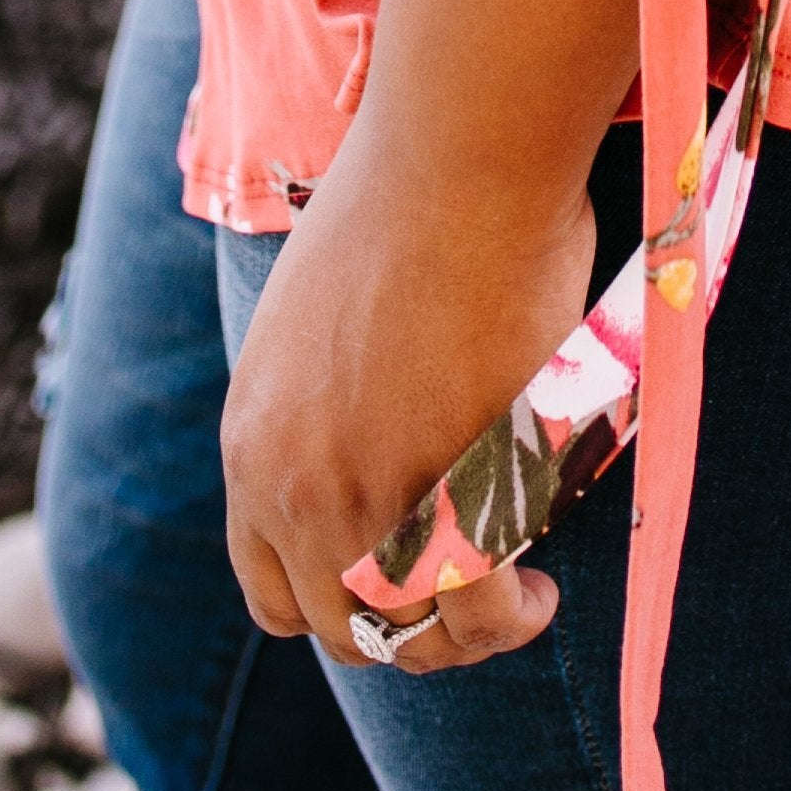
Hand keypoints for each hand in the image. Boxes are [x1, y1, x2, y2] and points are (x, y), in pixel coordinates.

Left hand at [220, 121, 595, 675]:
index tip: (398, 580)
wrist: (456, 155)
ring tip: (517, 600)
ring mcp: (364, 501)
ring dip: (464, 636)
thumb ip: (326, 401)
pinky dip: (507, 615)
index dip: (338, 602)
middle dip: (409, 629)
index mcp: (254, 441)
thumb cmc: (409, 201)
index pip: (273, 591)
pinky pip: (472, 605)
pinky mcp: (441, 492)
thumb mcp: (318, 317)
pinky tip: (536, 588)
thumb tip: (378, 434)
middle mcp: (291, 489)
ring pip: (409, 633)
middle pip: (343, 628)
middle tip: (470, 594)